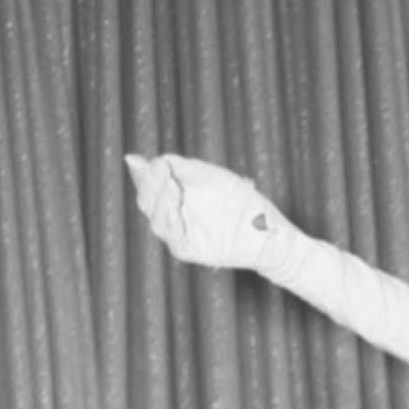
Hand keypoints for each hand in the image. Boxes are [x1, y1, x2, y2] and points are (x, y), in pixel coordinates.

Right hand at [124, 152, 290, 271]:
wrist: (268, 228)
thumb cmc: (241, 200)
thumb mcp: (209, 176)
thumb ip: (179, 167)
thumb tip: (141, 159)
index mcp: (172, 192)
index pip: (147, 183)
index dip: (144, 173)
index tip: (156, 164)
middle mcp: (173, 212)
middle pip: (147, 201)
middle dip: (150, 185)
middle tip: (161, 172)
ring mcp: (182, 232)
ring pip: (157, 221)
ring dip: (161, 203)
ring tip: (172, 187)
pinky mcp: (192, 249)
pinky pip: (175, 241)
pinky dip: (172, 227)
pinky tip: (175, 212)